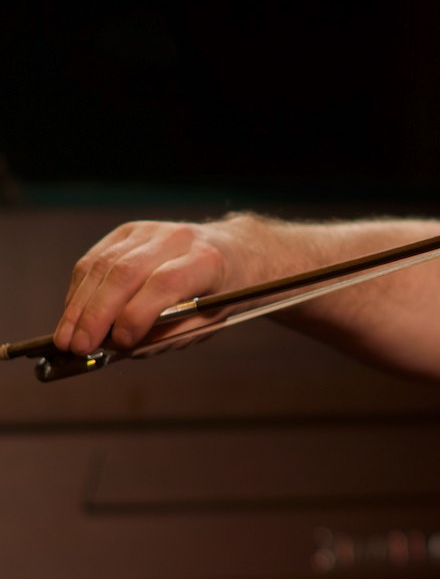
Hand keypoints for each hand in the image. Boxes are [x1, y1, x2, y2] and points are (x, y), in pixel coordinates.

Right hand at [52, 217, 254, 355]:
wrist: (233, 250)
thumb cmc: (221, 291)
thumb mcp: (210, 320)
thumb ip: (168, 335)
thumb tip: (120, 348)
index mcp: (207, 260)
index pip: (165, 283)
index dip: (137, 314)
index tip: (119, 343)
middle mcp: (176, 238)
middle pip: (125, 273)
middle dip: (96, 314)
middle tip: (78, 347)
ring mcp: (149, 230)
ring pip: (102, 266)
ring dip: (79, 306)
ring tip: (66, 338)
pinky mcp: (127, 231)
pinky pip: (94, 261)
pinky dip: (80, 291)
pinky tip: (74, 315)